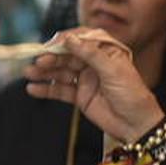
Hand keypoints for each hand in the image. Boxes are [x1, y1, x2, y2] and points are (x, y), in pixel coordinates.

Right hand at [25, 28, 163, 142]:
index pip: (81, 40)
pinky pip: (60, 90)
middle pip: (67, 56)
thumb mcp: (113, 70)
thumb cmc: (132, 94)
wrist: (137, 125)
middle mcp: (93, 63)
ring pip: (60, 72)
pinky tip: (33, 89)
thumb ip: (90, 54)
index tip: (51, 45)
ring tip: (29, 73)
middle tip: (38, 62)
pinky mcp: (80, 96)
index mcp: (105, 51)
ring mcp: (85, 79)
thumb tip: (69, 39)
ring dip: (44, 73)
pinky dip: (46, 89)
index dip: (64, 41)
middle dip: (51, 58)